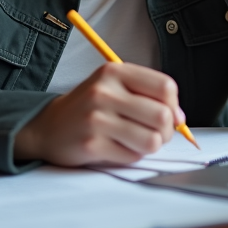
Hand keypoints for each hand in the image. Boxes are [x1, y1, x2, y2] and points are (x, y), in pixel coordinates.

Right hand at [13, 63, 183, 165]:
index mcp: (114, 71)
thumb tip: (179, 118)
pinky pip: (132, 156)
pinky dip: (131, 156)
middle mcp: (104, 91)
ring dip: (150, 146)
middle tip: (156, 134)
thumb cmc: (90, 107)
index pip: (165, 86)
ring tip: (136, 141)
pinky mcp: (91, 144)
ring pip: (152, 140)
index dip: (174, 105)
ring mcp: (96, 118)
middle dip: (167, 131)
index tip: (170, 115)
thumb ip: (147, 95)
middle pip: (162, 116)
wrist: (48, 126)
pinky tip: (117, 147)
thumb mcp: (114, 87)